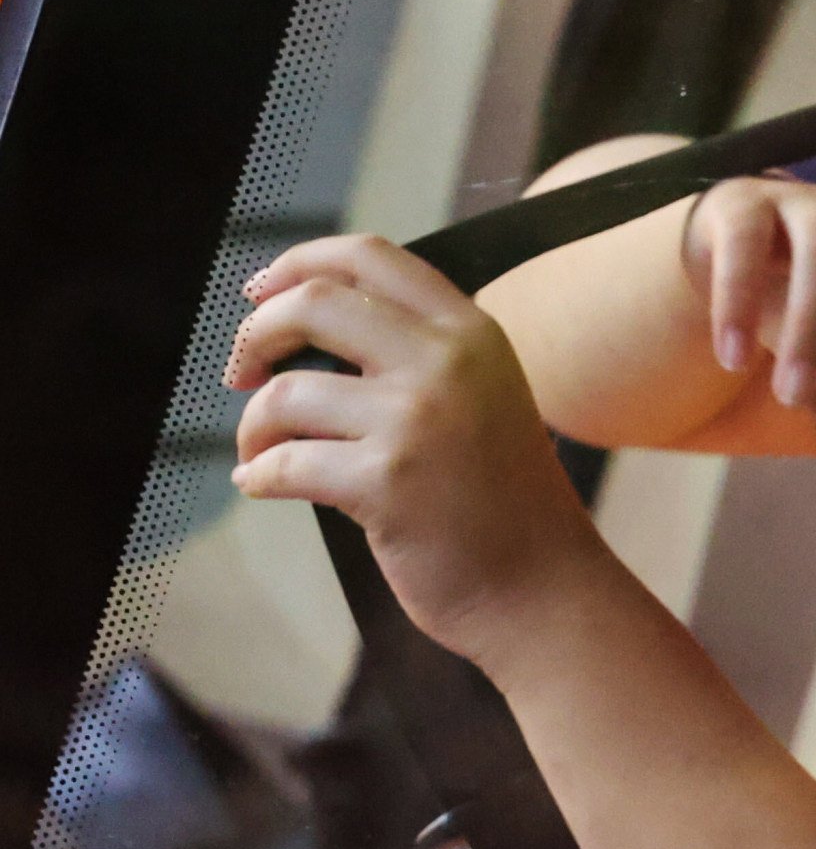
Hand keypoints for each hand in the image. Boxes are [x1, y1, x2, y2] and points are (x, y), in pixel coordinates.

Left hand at [227, 238, 611, 662]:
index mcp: (473, 334)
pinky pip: (282, 463)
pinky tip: (265, 486)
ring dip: (251, 426)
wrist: (541, 590)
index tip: (259, 292)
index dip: (298, 263)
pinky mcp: (385, 482)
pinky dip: (258, 476)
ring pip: (283, 393)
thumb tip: (299, 324)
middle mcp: (448, 364)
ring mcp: (417, 421)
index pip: (369, 258)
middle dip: (254, 334)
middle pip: (312, 304)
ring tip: (260, 452)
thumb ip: (419, 353)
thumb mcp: (483, 399)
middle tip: (241, 371)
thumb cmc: (502, 503)